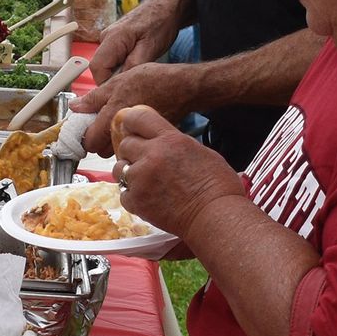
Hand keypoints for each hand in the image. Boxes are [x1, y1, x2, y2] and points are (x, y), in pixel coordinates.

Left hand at [76, 63, 193, 156]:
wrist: (185, 88)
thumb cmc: (155, 81)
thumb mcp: (119, 81)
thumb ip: (95, 97)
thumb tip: (76, 106)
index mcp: (113, 118)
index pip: (89, 142)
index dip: (85, 135)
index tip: (85, 128)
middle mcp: (126, 134)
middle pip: (102, 150)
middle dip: (99, 141)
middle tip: (101, 125)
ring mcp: (140, 141)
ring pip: (118, 151)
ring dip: (114, 143)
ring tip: (119, 126)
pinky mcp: (151, 143)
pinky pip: (134, 148)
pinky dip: (131, 142)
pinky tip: (134, 128)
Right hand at [88, 0, 184, 79]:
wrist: (166, 7)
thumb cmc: (160, 22)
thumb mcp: (151, 48)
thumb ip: (133, 66)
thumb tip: (121, 83)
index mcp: (113, 38)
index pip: (97, 68)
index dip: (106, 83)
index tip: (120, 91)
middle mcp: (106, 37)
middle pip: (99, 67)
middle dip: (113, 79)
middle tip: (132, 84)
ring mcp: (109, 39)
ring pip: (106, 64)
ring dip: (118, 73)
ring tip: (137, 72)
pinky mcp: (115, 41)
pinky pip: (112, 59)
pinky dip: (121, 66)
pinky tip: (135, 65)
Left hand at [110, 106, 241, 240]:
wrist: (215, 216)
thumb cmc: (217, 185)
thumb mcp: (200, 151)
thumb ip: (175, 144)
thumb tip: (162, 142)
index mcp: (170, 140)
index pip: (138, 119)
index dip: (130, 121)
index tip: (130, 127)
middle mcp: (152, 155)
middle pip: (125, 144)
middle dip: (132, 151)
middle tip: (143, 161)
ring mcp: (141, 179)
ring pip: (119, 168)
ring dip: (129, 172)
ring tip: (145, 181)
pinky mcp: (136, 201)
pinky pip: (123, 193)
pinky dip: (133, 196)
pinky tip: (149, 198)